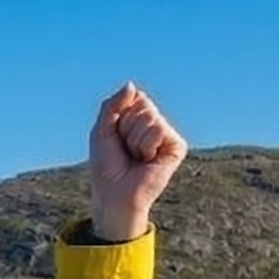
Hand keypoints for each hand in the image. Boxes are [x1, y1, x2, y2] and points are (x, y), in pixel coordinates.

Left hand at [88, 83, 186, 241]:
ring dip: (134, 139)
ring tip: (135, 157)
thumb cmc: (106, 166)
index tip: (115, 137)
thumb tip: (132, 85)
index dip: (119, 116)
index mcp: (139, 120)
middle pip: (143, 105)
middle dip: (126, 128)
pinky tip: (147, 160)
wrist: (114, 193)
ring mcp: (167, 135)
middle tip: (125, 150)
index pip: (135, 97)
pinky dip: (146, 145)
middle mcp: (155, 125)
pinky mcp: (177, 146)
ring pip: (150, 118)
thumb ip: (112, 105)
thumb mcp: (102, 130)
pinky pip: (159, 130)